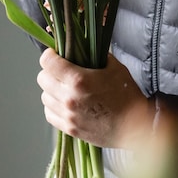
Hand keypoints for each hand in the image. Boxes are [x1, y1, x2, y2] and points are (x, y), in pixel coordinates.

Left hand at [36, 48, 152, 147]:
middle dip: (50, 72)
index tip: (55, 55)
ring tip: (65, 88)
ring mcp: (68, 115)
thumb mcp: (115, 68)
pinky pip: (50, 114)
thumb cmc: (127, 96)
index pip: (47, 62)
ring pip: (44, 96)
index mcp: (78, 80)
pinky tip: (65, 103)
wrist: (135, 127)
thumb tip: (83, 49)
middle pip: (42, 78)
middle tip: (61, 71)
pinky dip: (54, 107)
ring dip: (51, 90)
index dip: (50, 55)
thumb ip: (96, 56)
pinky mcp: (69, 128)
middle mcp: (68, 98)